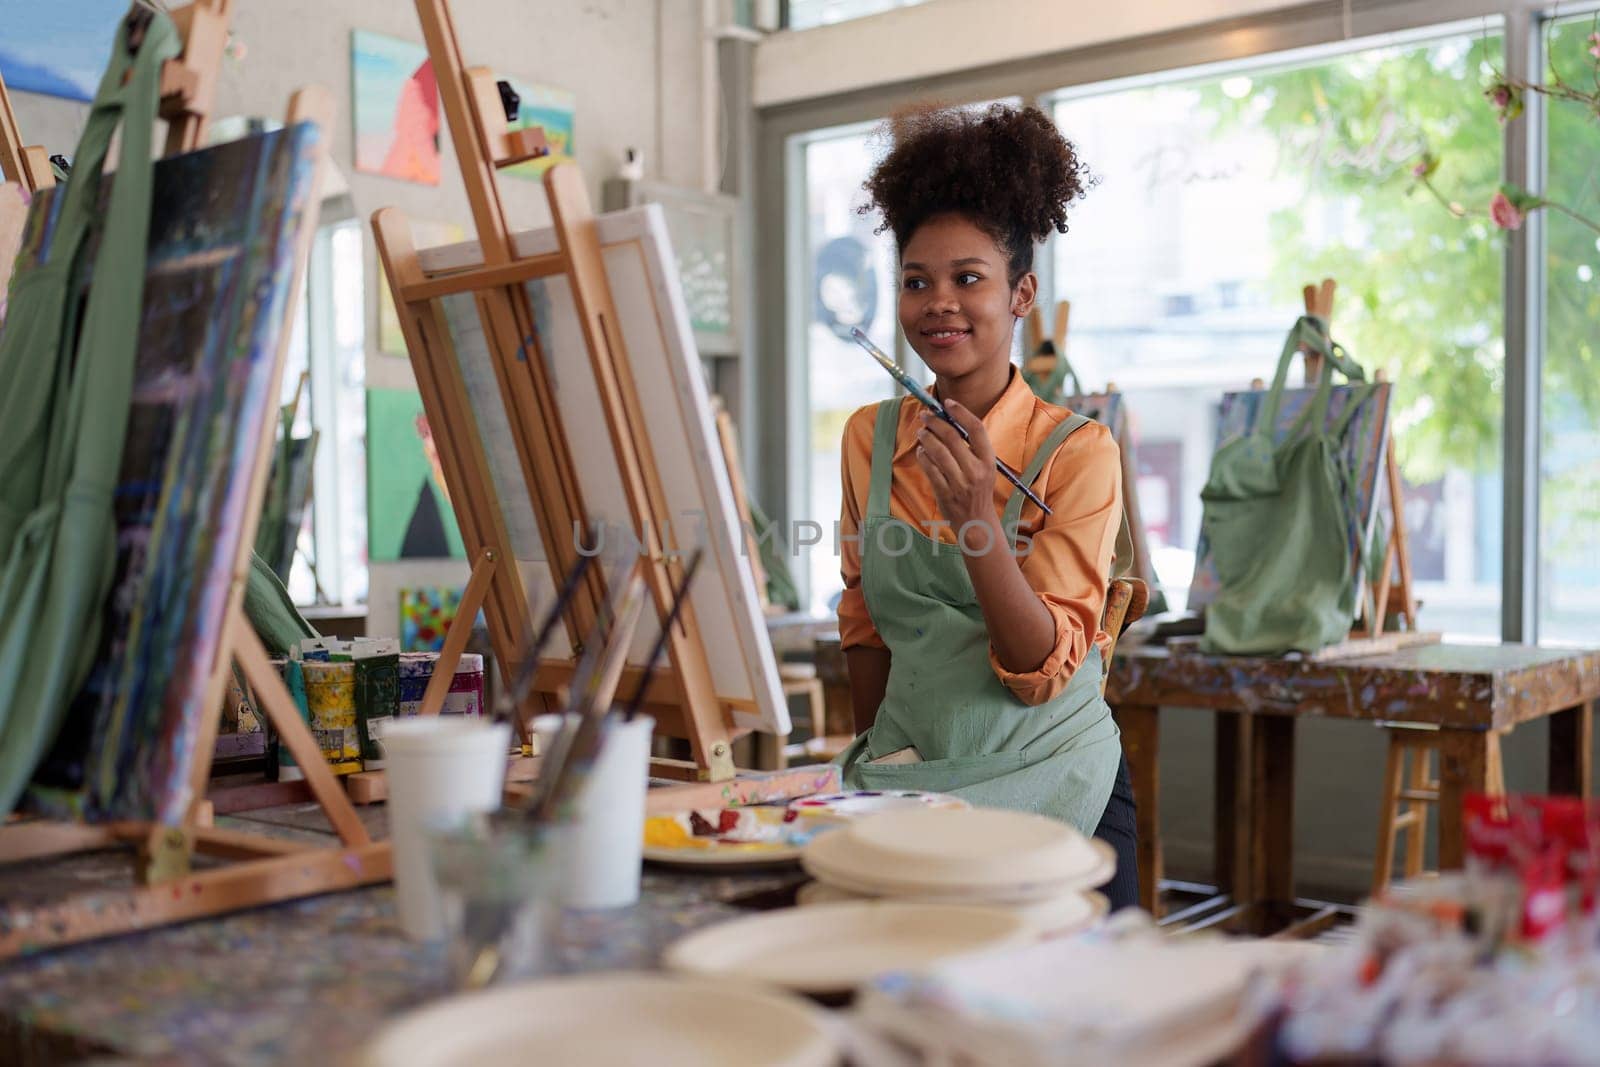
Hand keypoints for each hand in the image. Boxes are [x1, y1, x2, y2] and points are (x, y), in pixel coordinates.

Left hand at [914, 400, 996, 532]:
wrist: (977, 523)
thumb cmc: (979, 490)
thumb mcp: (984, 469)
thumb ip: (972, 448)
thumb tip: (949, 421)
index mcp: (989, 461)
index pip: (976, 429)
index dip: (961, 412)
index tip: (948, 403)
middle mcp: (976, 471)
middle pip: (952, 437)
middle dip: (935, 422)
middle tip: (925, 415)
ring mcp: (960, 484)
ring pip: (938, 452)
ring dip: (926, 438)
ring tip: (921, 432)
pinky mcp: (945, 494)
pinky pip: (929, 469)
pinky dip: (923, 457)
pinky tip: (921, 451)